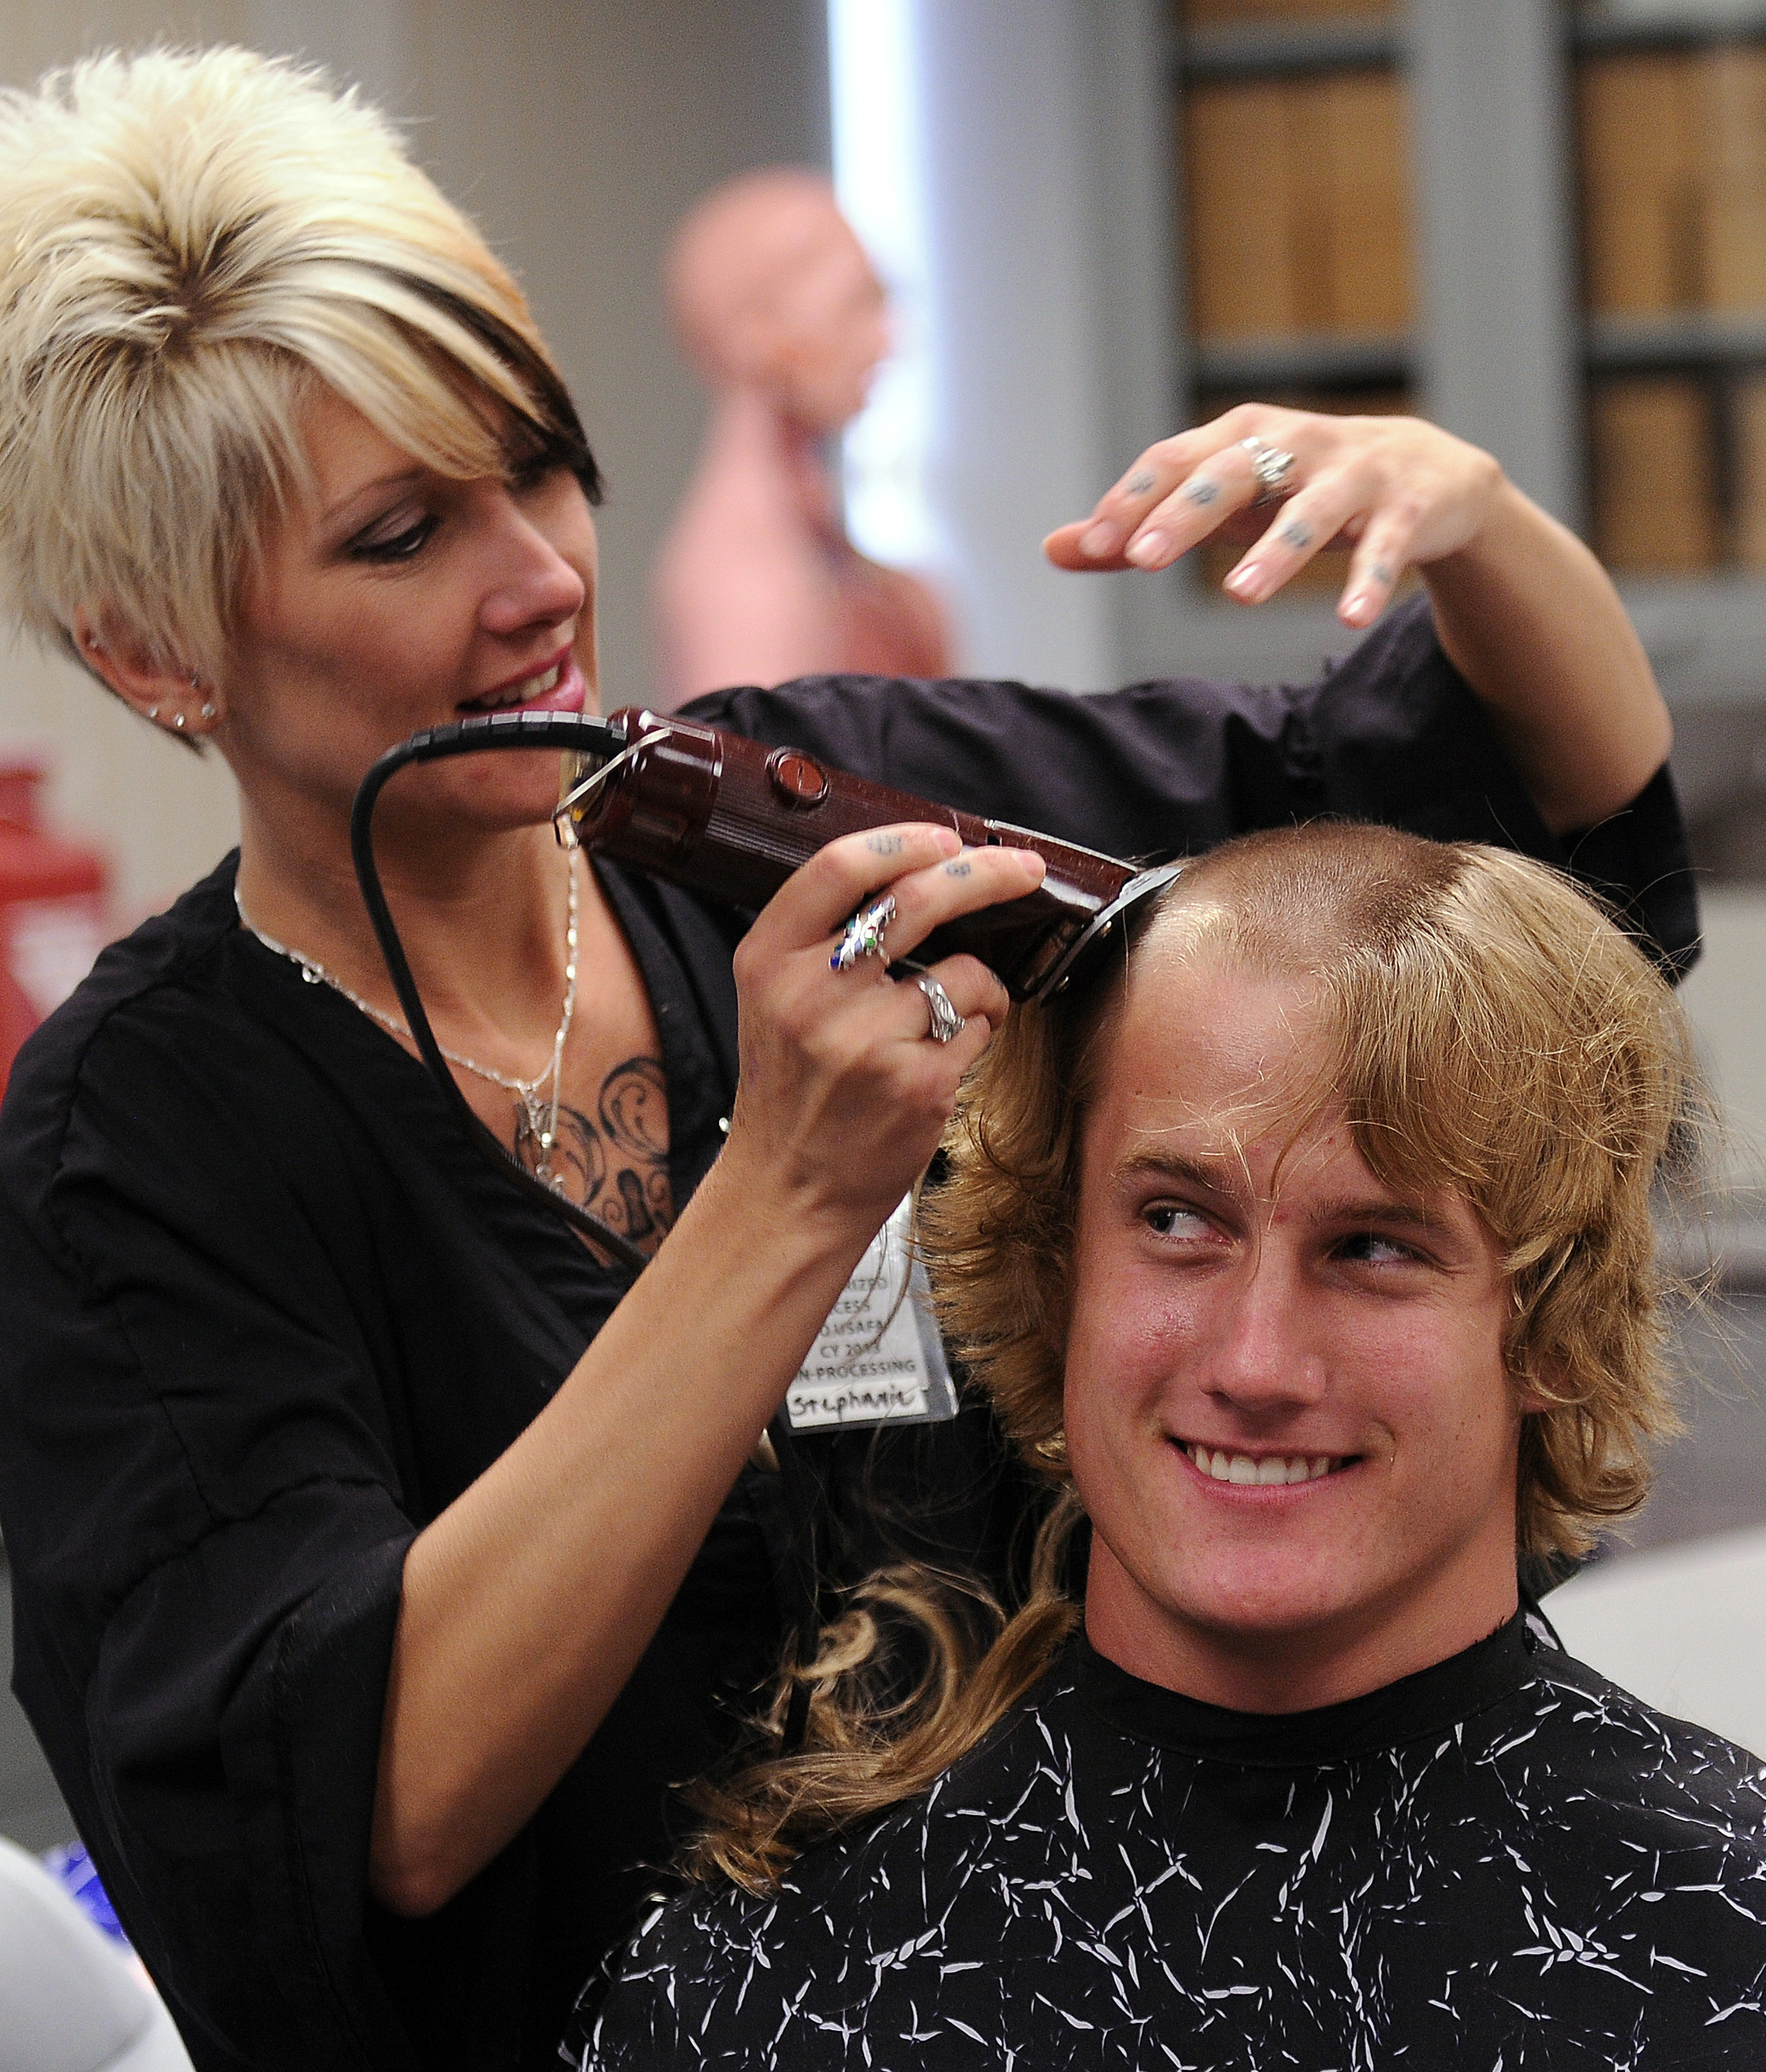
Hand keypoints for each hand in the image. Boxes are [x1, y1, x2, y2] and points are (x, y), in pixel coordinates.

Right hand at [724, 824, 1042, 1232]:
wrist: (789, 1191)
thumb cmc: (793, 1091)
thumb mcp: (775, 1002)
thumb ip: (824, 941)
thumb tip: (918, 872)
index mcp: (769, 960)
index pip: (839, 866)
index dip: (903, 841)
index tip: (946, 836)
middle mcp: (811, 993)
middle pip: (917, 898)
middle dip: (987, 873)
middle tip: (1024, 868)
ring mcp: (865, 1040)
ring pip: (966, 970)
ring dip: (980, 986)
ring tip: (951, 1018)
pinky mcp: (916, 1083)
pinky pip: (979, 1026)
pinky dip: (979, 1032)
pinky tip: (942, 1060)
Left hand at [1044, 404, 1503, 631]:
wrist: (1431, 477)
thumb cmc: (1301, 490)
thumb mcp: (1224, 505)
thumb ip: (1143, 529)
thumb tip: (1057, 549)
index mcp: (1242, 437)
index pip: (1176, 459)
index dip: (1135, 499)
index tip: (1096, 543)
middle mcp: (1297, 443)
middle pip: (1234, 473)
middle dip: (1188, 513)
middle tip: (1146, 558)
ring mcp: (1356, 474)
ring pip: (1311, 511)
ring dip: (1276, 552)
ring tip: (1239, 597)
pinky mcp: (1407, 509)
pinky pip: (1385, 548)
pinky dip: (1368, 582)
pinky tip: (1347, 620)